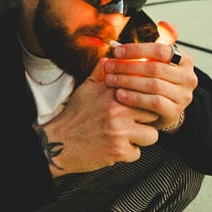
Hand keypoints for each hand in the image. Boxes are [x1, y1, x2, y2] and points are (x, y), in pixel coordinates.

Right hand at [38, 59, 159, 176]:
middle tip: (134, 123)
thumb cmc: (73, 116)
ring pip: (151, 135)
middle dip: (146, 120)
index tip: (142, 105)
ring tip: (126, 136)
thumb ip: (101, 71)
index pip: (146, 91)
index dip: (145, 100)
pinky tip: (115, 147)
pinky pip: (137, 153)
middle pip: (153, 113)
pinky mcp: (119, 151)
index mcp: (113, 92)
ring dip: (141, 138)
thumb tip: (111, 57)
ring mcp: (120, 130)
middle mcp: (118, 109)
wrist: (58, 142)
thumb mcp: (86, 88)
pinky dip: (127, 154)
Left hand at [103, 28, 196, 132]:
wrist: (165, 109)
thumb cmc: (159, 79)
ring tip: (110, 80)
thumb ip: (161, 41)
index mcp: (185, 60)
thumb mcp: (161, 60)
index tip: (117, 51)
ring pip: (153, 85)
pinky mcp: (175, 112)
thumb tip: (163, 23)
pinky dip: (134, 98)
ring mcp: (183, 96)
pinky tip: (120, 95)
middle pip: (155, 68)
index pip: (161, 50)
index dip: (137, 50)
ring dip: (128, 82)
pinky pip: (153, 102)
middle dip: (128, 66)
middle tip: (109, 66)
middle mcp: (188, 77)